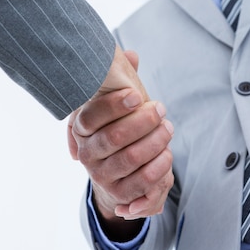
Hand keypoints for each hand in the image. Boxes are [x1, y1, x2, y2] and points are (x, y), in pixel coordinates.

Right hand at [67, 52, 173, 235]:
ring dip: (156, 141)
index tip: (137, 95)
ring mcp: (100, 175)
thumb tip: (131, 55)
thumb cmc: (118, 126)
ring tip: (168, 128)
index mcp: (81, 127)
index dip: (114, 105)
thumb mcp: (116, 102)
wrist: (117, 171)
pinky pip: (142, 182)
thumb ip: (121, 77)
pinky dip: (159, 166)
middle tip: (161, 109)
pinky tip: (167, 153)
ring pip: (132, 158)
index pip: (91, 116)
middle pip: (115, 137)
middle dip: (144, 122)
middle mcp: (86, 152)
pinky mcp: (118, 194)